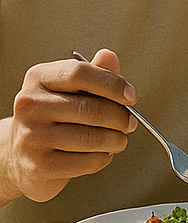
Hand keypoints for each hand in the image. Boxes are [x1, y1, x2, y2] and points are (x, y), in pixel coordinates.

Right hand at [0, 49, 136, 205]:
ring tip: (118, 139)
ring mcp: (31, 137)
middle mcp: (29, 105)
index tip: (132, 96)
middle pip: (91, 109)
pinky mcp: (38, 166)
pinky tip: (100, 153)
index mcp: (39, 78)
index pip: (80, 73)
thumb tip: (109, 57)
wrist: (20, 155)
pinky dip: (103, 158)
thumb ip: (95, 72)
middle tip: (130, 122)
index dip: (113, 84)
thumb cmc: (55, 116)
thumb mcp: (72, 88)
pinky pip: (87, 161)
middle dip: (121, 118)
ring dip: (116, 140)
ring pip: (92, 138)